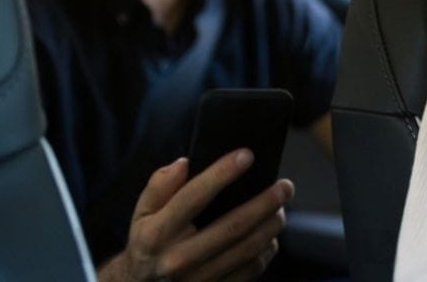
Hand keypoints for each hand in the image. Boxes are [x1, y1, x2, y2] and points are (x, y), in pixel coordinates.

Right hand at [97, 149, 294, 281]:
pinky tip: (270, 236)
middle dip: (264, 203)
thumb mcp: (141, 214)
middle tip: (285, 186)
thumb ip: (158, 186)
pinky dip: (266, 251)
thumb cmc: (148, 245)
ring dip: (271, 227)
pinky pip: (250, 272)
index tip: (247, 155)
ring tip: (281, 209)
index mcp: (157, 234)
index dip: (222, 173)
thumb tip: (183, 163)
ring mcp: (198, 280)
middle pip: (232, 227)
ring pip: (247, 251)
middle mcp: (178, 259)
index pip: (193, 197)